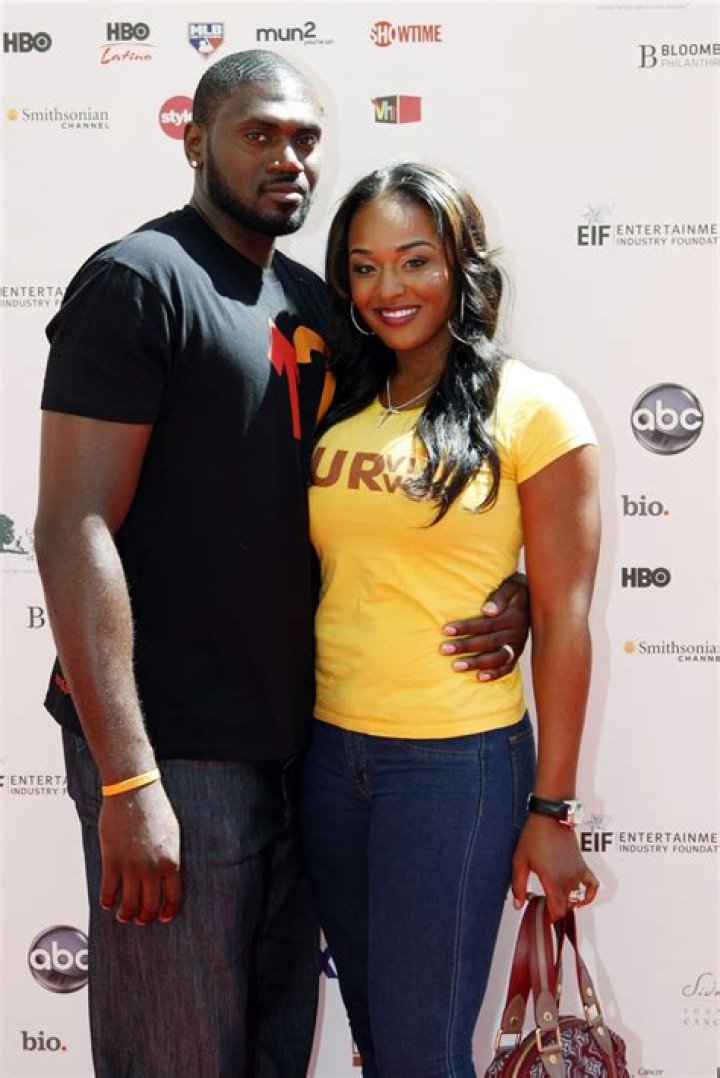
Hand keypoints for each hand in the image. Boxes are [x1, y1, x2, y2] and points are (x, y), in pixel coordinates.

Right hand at [98, 780, 181, 924]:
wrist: (134, 793)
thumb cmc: (156, 810)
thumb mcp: (173, 834)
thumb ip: (170, 858)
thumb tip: (167, 877)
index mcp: (171, 862)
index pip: (173, 897)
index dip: (168, 911)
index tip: (164, 917)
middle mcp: (152, 869)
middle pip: (150, 906)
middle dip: (145, 917)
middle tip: (140, 919)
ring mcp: (131, 867)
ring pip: (128, 904)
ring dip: (126, 914)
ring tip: (123, 915)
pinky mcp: (112, 861)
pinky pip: (108, 891)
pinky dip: (107, 901)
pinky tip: (107, 902)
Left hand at [440, 573, 530, 679]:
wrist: (534, 597)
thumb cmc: (515, 588)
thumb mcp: (511, 585)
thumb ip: (500, 595)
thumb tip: (488, 611)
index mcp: (514, 615)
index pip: (487, 624)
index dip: (466, 627)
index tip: (445, 630)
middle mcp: (518, 632)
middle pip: (488, 642)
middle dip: (465, 646)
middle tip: (444, 649)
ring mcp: (518, 645)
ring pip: (497, 657)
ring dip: (476, 663)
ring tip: (456, 666)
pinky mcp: (517, 653)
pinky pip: (508, 667)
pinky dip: (495, 674)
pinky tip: (479, 677)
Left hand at [511, 813, 598, 920]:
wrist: (550, 817)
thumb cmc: (534, 836)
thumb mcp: (520, 861)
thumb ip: (518, 885)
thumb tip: (518, 904)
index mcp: (553, 880)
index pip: (557, 911)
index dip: (549, 917)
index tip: (541, 914)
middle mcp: (568, 879)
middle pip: (564, 906)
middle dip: (552, 907)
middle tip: (539, 898)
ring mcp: (577, 873)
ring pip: (573, 896)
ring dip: (564, 899)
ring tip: (550, 890)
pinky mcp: (582, 866)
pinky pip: (592, 885)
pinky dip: (589, 895)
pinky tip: (581, 899)